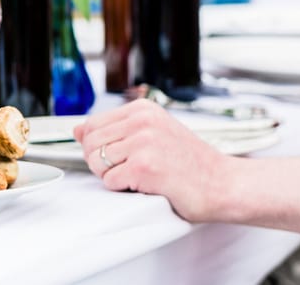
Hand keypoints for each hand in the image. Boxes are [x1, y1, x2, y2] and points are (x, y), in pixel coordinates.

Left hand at [74, 98, 225, 220]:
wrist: (223, 184)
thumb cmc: (191, 164)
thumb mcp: (153, 134)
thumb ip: (116, 130)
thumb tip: (76, 129)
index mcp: (143, 109)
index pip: (92, 124)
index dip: (96, 147)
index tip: (117, 157)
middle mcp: (142, 121)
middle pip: (90, 143)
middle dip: (100, 163)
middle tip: (128, 171)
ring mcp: (143, 142)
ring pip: (96, 163)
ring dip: (113, 176)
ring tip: (140, 177)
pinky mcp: (144, 166)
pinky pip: (110, 181)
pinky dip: (124, 189)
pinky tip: (147, 185)